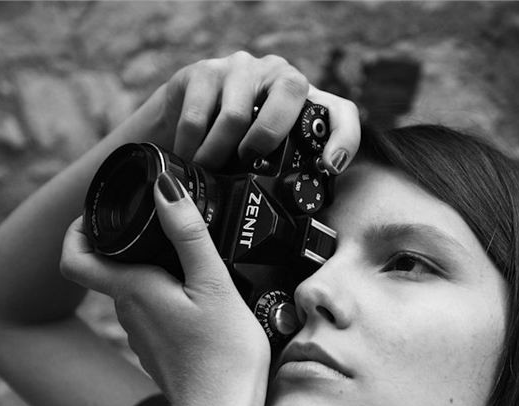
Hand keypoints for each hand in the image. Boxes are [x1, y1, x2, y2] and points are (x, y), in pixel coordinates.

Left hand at [60, 173, 269, 405]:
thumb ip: (189, 235)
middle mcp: (129, 314)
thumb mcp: (213, 286)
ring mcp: (143, 338)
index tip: (98, 212)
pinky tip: (199, 299)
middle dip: (126, 244)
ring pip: (135, 294)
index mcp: (132, 291)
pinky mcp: (161, 355)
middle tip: (158, 221)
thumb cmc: (222, 357)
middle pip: (110, 271)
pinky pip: (155, 317)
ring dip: (151, 272)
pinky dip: (168, 299)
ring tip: (187, 256)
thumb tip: (164, 186)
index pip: (74, 258)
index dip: (76, 230)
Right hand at [148, 50, 360, 171]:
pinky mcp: (203, 71)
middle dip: (268, 138)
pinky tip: (188, 156)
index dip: (344, 136)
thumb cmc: (229, 147)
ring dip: (219, 152)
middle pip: (291, 92)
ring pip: (237, 114)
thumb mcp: (263, 161)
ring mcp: (241, 69)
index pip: (339, 110)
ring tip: (209, 169)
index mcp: (303, 103)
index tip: (331, 166)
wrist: (174, 120)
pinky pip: (198, 115)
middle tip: (246, 164)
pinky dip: (191, 145)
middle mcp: (277, 76)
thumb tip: (303, 223)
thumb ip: (285, 174)